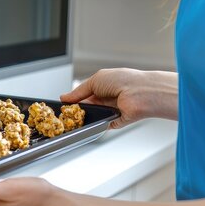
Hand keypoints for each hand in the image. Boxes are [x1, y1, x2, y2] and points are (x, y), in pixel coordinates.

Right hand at [60, 68, 177, 128]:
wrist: (140, 93)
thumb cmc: (124, 80)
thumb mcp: (95, 80)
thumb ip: (79, 91)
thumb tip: (65, 97)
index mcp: (103, 86)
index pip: (84, 94)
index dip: (74, 99)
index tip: (64, 104)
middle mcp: (108, 98)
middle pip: (87, 106)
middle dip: (77, 110)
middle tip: (67, 113)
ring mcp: (112, 110)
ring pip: (93, 117)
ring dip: (86, 117)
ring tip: (78, 116)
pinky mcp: (116, 121)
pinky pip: (102, 125)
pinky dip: (96, 125)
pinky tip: (90, 122)